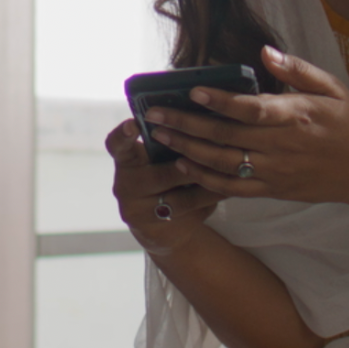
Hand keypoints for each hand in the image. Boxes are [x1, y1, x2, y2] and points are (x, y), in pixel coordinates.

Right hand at [107, 120, 224, 254]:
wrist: (164, 228)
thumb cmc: (166, 177)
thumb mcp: (158, 159)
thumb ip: (168, 141)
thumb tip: (198, 115)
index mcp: (126, 161)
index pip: (116, 145)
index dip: (123, 135)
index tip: (133, 123)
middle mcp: (126, 186)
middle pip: (159, 175)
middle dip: (189, 164)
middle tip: (214, 150)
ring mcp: (139, 212)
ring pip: (180, 198)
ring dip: (208, 183)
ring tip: (232, 170)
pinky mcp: (156, 231)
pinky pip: (191, 213)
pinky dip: (212, 198)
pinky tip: (230, 188)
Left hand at [143, 46, 348, 229]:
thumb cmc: (347, 124)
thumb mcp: (330, 88)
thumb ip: (296, 69)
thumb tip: (264, 52)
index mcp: (295, 116)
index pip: (251, 109)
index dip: (220, 101)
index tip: (192, 91)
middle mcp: (281, 146)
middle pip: (226, 136)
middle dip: (186, 125)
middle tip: (154, 115)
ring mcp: (275, 171)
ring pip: (223, 163)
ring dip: (188, 151)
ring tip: (161, 138)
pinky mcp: (272, 190)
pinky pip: (233, 188)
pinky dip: (206, 179)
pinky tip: (184, 166)